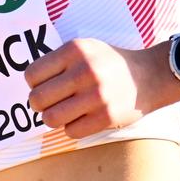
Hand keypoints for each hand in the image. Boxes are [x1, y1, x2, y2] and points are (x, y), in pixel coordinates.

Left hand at [23, 38, 177, 137]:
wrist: (149, 76)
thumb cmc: (108, 63)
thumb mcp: (84, 48)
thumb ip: (58, 61)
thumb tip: (30, 85)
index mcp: (74, 51)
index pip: (31, 75)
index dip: (33, 84)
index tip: (44, 85)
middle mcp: (84, 72)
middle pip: (37, 99)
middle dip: (39, 104)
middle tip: (49, 103)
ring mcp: (96, 96)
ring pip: (50, 119)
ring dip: (53, 118)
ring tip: (62, 112)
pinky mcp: (106, 117)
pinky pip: (70, 132)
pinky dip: (71, 128)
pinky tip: (80, 118)